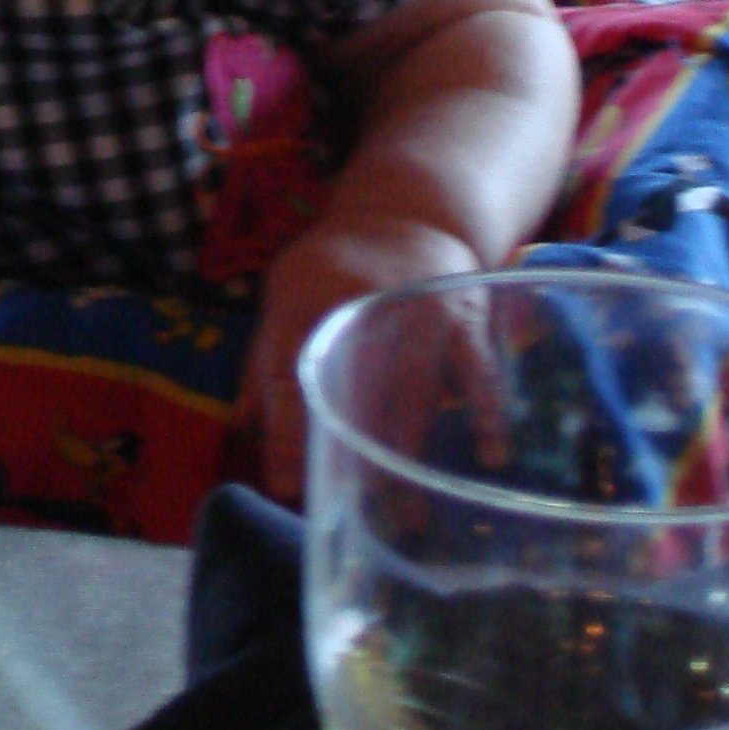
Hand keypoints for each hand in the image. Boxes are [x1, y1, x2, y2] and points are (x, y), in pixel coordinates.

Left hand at [238, 211, 477, 503]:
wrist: (406, 210)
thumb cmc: (333, 267)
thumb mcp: (285, 296)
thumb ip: (263, 365)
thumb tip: (239, 431)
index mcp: (301, 302)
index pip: (284, 372)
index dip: (284, 432)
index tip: (287, 486)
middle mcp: (358, 301)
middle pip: (354, 389)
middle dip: (355, 456)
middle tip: (357, 519)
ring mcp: (415, 305)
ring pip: (413, 389)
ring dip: (411, 453)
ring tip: (411, 518)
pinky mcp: (462, 310)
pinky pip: (477, 366)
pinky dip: (485, 409)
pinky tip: (489, 453)